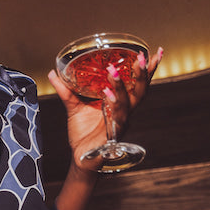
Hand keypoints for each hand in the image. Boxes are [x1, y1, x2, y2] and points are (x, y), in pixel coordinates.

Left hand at [48, 47, 162, 170]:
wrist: (80, 158)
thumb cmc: (83, 133)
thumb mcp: (73, 107)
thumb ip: (66, 90)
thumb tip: (53, 72)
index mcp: (120, 103)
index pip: (137, 84)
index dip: (148, 70)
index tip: (156, 52)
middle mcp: (124, 112)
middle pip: (140, 91)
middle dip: (143, 74)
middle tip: (143, 57)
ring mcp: (120, 123)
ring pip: (128, 103)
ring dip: (122, 87)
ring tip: (114, 73)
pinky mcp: (113, 134)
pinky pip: (115, 118)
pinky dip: (112, 105)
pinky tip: (107, 96)